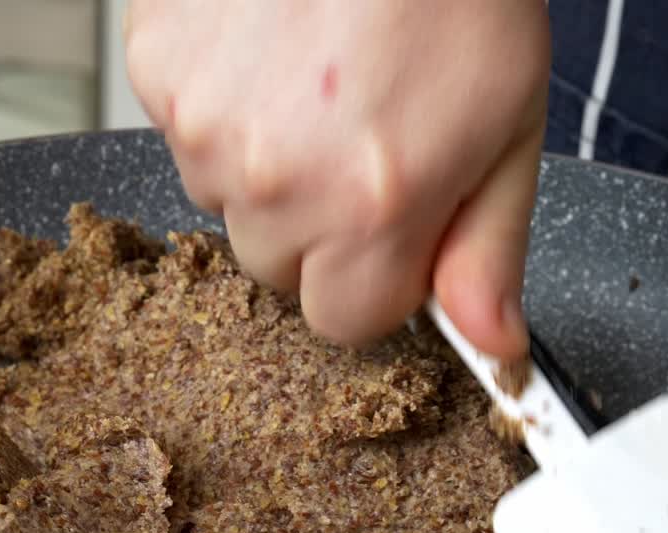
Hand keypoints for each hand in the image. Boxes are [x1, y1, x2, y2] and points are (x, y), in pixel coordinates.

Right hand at [125, 0, 549, 360]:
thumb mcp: (509, 127)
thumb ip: (489, 250)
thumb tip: (491, 347)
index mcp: (373, 205)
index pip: (343, 322)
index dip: (375, 277)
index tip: (394, 225)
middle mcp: (276, 177)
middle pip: (279, 267)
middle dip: (320, 225)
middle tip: (360, 136)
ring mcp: (203, 120)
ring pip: (227, 198)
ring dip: (267, 163)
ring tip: (317, 81)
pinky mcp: (157, 68)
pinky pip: (185, 129)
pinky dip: (223, 103)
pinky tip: (272, 50)